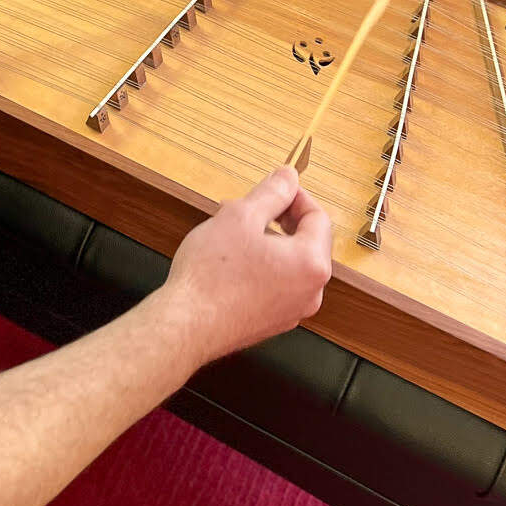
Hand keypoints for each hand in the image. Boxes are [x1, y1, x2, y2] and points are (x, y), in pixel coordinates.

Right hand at [161, 166, 332, 363]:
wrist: (186, 326)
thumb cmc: (211, 278)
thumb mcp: (240, 217)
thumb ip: (271, 193)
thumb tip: (287, 178)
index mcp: (311, 264)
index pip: (318, 217)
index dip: (296, 196)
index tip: (277, 188)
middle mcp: (309, 292)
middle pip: (307, 241)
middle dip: (279, 219)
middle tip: (251, 208)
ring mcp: (291, 311)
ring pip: (289, 263)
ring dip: (267, 241)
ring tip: (233, 232)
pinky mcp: (271, 322)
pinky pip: (276, 284)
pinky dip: (262, 266)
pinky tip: (231, 260)